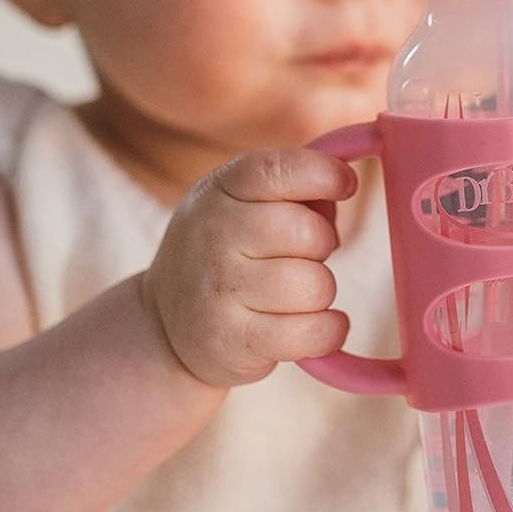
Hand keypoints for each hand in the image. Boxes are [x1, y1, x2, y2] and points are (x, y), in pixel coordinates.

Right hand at [138, 148, 357, 386]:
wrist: (167, 326)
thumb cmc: (228, 254)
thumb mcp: (241, 205)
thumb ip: (294, 191)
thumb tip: (343, 185)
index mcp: (219, 191)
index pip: (275, 171)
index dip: (322, 173)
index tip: (345, 185)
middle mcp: (214, 235)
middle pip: (307, 232)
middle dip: (323, 245)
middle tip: (303, 256)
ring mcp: (221, 290)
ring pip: (316, 285)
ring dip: (320, 292)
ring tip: (294, 294)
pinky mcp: (235, 341)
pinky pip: (314, 332)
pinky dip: (328, 330)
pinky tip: (312, 325)